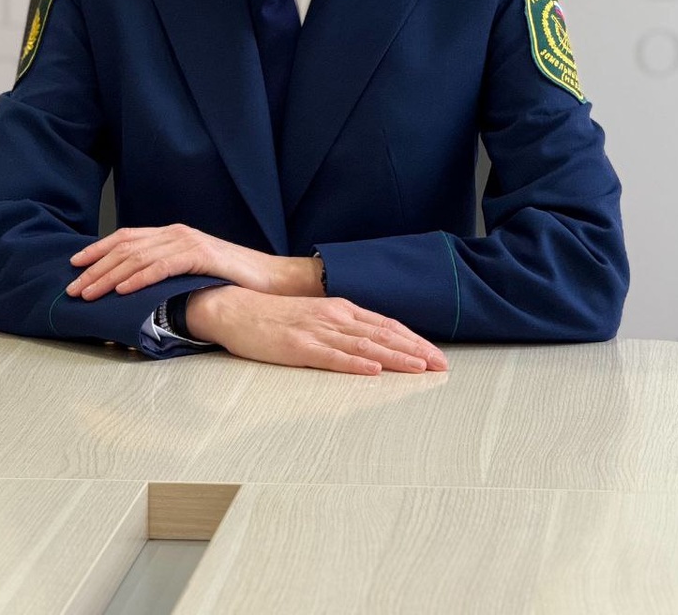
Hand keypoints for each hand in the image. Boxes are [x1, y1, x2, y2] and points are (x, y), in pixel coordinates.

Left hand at [66, 224, 322, 300]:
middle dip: (95, 267)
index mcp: (172, 235)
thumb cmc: (231, 279)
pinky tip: (122, 290)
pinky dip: (139, 277)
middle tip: (73, 287)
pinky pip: (162, 266)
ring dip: (109, 276)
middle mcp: (176, 233)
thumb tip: (133, 289)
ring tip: (89, 292)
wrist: (270, 279)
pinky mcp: (200, 255)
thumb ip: (166, 272)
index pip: (126, 237)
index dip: (97, 250)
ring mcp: (188, 242)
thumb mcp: (191, 271)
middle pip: (125, 247)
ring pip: (138, 257)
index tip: (74, 264)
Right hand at [186, 287, 447, 375]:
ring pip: (364, 346)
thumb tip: (372, 344)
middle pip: (383, 335)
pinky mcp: (298, 347)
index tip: (436, 355)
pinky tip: (373, 370)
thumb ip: (342, 327)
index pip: (386, 325)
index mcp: (340, 310)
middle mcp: (335, 317)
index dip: (413, 340)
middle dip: (415, 351)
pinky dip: (355, 364)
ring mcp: (317, 331)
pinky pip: (331, 357)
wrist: (235, 307)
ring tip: (420, 368)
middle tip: (442, 366)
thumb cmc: (275, 316)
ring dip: (395, 358)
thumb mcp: (315, 316)